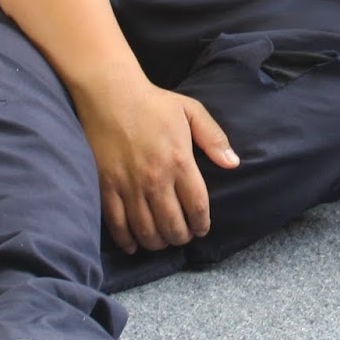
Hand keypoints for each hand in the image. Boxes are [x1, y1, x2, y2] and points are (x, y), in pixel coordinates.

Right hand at [73, 79, 239, 254]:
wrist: (110, 94)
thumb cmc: (153, 102)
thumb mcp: (191, 112)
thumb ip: (214, 139)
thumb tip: (233, 163)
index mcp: (179, 161)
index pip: (196, 206)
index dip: (201, 224)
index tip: (202, 229)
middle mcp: (155, 178)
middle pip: (172, 224)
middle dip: (181, 237)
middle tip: (183, 237)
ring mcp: (128, 185)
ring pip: (146, 229)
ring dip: (158, 242)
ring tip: (163, 241)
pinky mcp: (106, 186)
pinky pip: (116, 224)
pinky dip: (127, 240)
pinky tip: (135, 245)